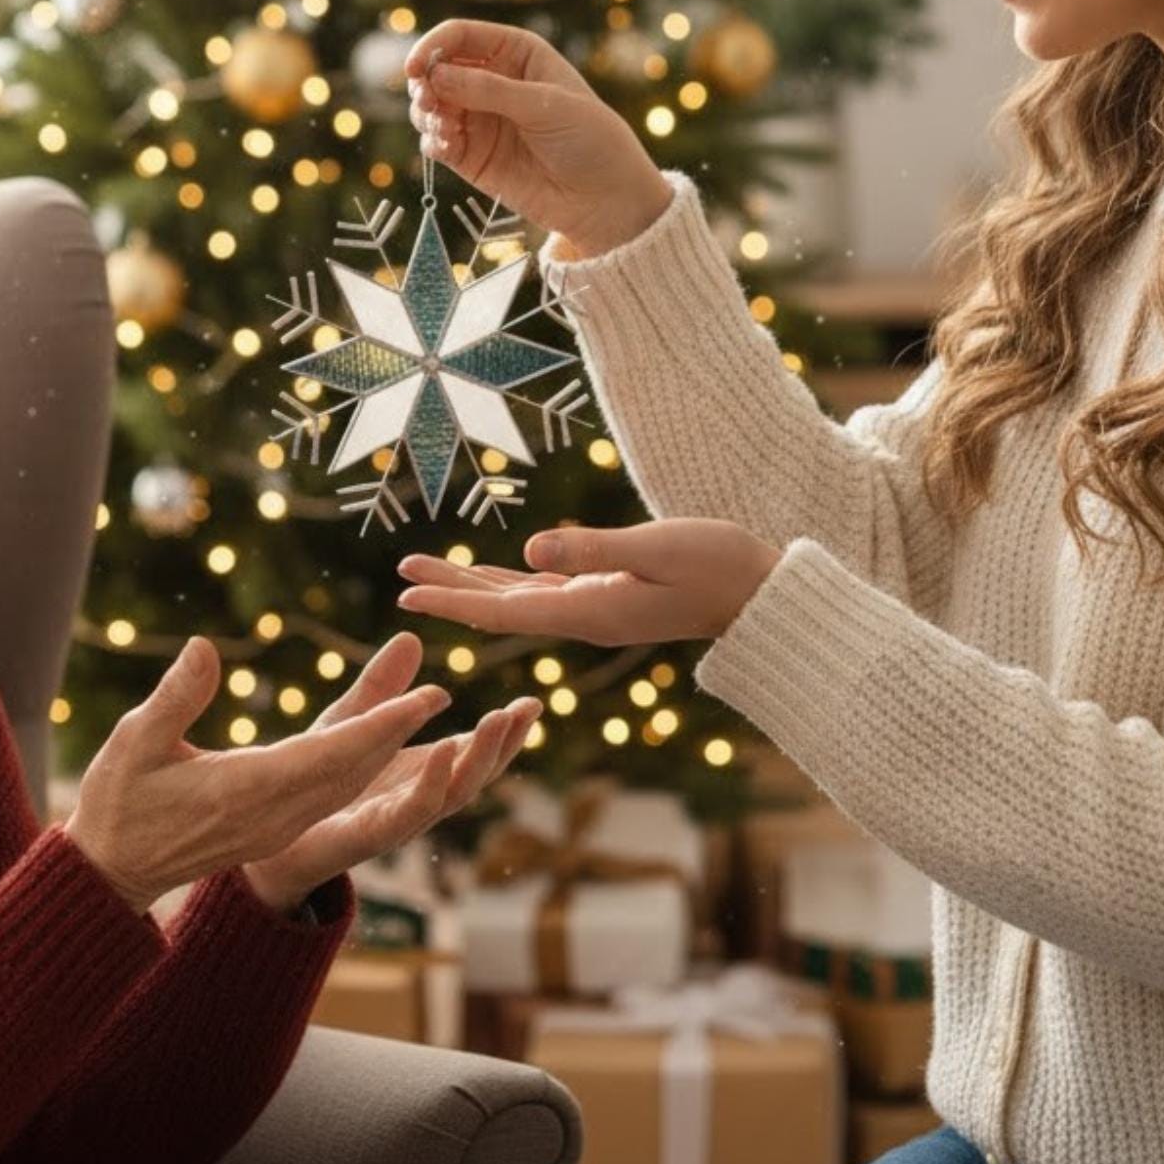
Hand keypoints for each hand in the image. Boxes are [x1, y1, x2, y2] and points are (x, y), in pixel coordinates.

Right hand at [66, 636, 450, 914]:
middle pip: (352, 771)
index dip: (381, 727)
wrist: (110, 872)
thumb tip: (207, 646)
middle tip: (442, 693)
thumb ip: (176, 696)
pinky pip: (332, 794)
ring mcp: (276, 826)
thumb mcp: (134, 742)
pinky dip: (362, 763)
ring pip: (348, 785)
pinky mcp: (273, 828)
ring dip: (391, 750)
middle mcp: (273, 814)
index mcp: (245, 791)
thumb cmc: (117, 803)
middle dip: (400, 733)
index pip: (329, 755)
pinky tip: (382, 738)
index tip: (425, 701)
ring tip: (427, 710)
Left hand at [242, 632, 541, 914]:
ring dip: (481, 758)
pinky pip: (409, 811)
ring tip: (501, 720)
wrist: (263, 843)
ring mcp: (396, 820)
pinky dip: (433, 781)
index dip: (504, 731)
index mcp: (416, 773)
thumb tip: (410, 636)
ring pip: (454, 794)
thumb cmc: (311, 784)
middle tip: (530, 709)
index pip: (473, 752)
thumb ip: (379, 688)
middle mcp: (414, 799)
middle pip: (474, 774)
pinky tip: (445, 746)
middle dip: (505, 744)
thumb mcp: (347, 724)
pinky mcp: (369, 834)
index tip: (535, 702)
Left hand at [396, 518, 782, 647]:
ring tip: (430, 569)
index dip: (454, 599)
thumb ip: (594, 549)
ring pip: (519, 597)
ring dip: (473, 583)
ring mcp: (597, 607)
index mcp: (589, 610)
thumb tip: (530, 547)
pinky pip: (546, 590)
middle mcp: (584, 616)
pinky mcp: (610, 594)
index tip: (408, 593)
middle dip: (450, 589)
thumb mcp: (656, 548)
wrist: (762, 595)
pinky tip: (495, 571)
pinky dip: (512, 580)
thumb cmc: (718, 564)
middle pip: (501, 605)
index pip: (504, 608)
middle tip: (401, 575)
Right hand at [404, 18, 673, 258]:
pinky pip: (437, 141)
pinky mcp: (472, 156)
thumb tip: (435, 75)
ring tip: (445, 130)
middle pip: (438, 70)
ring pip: (431, 105)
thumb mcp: (545, 106)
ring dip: (426, 114)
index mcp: (516, 53)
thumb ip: (490, 90)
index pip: (460, 37)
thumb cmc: (590, 140)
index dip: (432, 47)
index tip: (415, 70)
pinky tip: (446, 148)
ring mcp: (480, 119)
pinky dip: (433, 141)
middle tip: (431, 105)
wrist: (605, 200)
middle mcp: (492, 81)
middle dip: (425, 84)